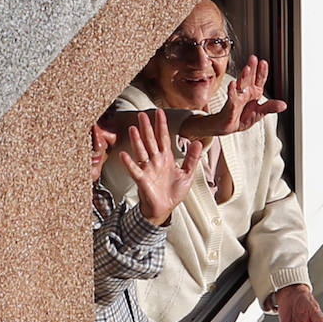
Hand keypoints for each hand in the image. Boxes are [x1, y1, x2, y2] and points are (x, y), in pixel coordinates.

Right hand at [118, 110, 203, 225]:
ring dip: (137, 140)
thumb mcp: (188, 174)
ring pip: (141, 151)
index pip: (163, 137)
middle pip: (150, 140)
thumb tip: (198, 143)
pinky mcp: (142, 180)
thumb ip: (192, 158)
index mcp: (166, 158)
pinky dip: (129, 163)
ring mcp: (148, 169)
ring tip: (133, 129)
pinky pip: (135, 170)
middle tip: (142, 114)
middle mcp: (155, 161)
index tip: (159, 112)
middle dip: (147, 127)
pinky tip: (124, 155)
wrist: (165, 209)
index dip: (161, 125)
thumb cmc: (173, 192)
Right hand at [182, 55, 286, 137]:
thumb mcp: (260, 112)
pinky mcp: (231, 105)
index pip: (259, 79)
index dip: (262, 71)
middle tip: (253, 58)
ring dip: (244, 76)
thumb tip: (284, 105)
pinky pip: (232, 97)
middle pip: (249, 77)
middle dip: (251, 67)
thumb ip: (271, 107)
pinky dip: (232, 91)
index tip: (264, 62)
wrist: (228, 126)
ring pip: (241, 84)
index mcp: (254, 92)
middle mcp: (246, 92)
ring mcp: (238, 97)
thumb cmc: (242, 117)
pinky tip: (233, 84)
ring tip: (247, 69)